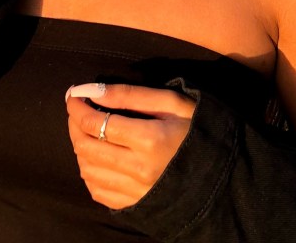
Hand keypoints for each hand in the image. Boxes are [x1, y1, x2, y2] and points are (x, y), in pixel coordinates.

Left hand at [65, 83, 196, 209]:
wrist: (222, 173)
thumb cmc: (197, 129)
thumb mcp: (171, 102)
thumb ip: (129, 95)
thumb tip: (90, 89)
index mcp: (149, 139)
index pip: (95, 122)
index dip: (77, 106)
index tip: (73, 94)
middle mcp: (139, 170)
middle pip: (86, 147)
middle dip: (73, 124)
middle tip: (76, 108)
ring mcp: (136, 192)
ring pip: (88, 170)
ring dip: (79, 146)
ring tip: (86, 129)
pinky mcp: (136, 206)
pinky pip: (98, 192)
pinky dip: (89, 172)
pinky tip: (96, 157)